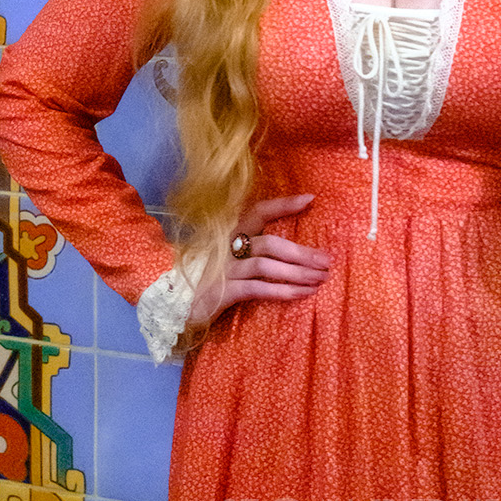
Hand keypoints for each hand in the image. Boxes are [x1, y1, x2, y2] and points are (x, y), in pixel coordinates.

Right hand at [189, 193, 330, 322]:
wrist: (173, 301)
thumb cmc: (208, 276)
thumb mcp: (227, 255)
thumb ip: (250, 245)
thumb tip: (291, 246)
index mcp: (229, 231)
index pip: (259, 211)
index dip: (284, 204)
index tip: (310, 199)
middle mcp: (226, 246)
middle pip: (270, 242)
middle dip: (303, 252)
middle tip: (327, 260)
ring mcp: (224, 269)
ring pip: (267, 265)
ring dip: (297, 273)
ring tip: (320, 280)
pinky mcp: (223, 291)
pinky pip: (258, 289)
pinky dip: (283, 291)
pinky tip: (302, 294)